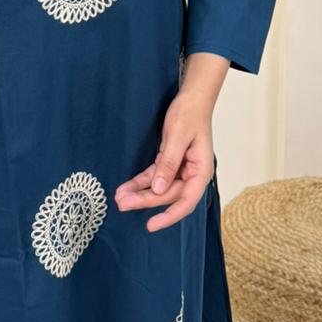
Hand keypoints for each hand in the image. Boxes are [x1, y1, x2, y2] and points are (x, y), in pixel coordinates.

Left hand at [113, 92, 214, 232]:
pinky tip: (127, 187)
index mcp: (201, 171)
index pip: (186, 201)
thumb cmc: (190, 114)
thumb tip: (158, 190)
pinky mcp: (170, 162)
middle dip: (145, 201)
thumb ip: (168, 164)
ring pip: (159, 188)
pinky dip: (141, 182)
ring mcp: (181, 169)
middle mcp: (192, 174)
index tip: (151, 224)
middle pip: (168, 195)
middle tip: (122, 203)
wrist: (191, 97)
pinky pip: (154, 176)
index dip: (169, 216)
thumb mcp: (177, 137)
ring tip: (120, 197)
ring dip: (140, 193)